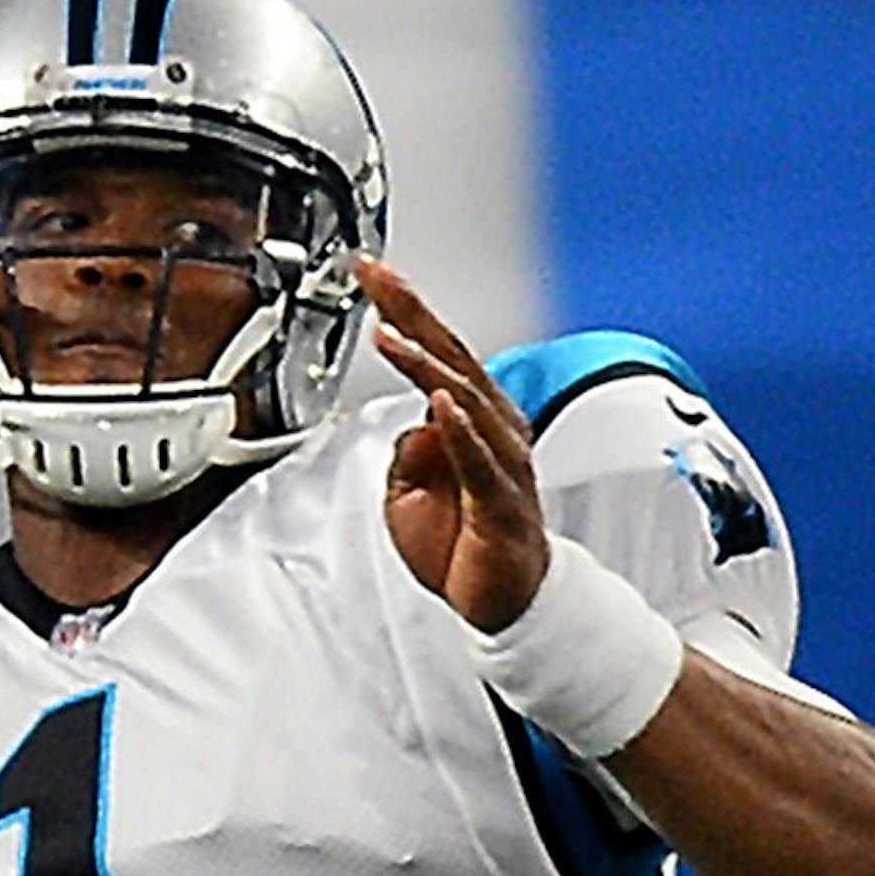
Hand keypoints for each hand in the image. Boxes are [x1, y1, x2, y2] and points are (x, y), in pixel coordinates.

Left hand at [359, 258, 548, 632]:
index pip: (436, 351)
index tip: (371, 272)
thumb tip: (409, 426)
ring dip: (425, 365)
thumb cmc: (464, 545)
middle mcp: (494, 430)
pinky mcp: (501, 505)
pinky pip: (480, 462)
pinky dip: (461, 431)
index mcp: (473, 419)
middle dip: (412, 315)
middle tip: (377, 278)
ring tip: (391, 336)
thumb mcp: (410, 494)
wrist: (503, 602)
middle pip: (452, 358)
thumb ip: (407, 452)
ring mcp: (501, 464)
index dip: (404, 309)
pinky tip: (441, 406)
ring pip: (465, 401)